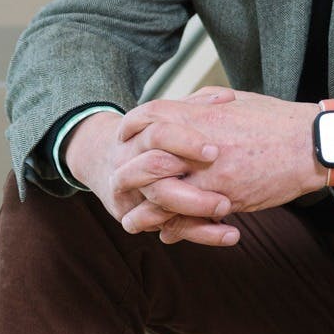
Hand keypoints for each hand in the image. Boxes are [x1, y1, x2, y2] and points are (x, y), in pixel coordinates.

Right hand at [63, 109, 237, 245]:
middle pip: (154, 168)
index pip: (158, 133)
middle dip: (189, 177)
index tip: (215, 151)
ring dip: (195, 207)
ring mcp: (129, 193)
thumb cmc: (149, 134)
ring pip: (158, 202)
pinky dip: (200, 233)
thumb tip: (228, 98)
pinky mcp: (134, 217)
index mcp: (137, 132)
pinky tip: (231, 234)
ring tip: (229, 209)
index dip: (185, 141)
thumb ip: (196, 106)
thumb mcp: (166, 116)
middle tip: (225, 190)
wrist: (102, 159)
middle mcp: (128, 162)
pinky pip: (167, 229)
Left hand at [115, 91, 323, 242]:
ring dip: (144, 210)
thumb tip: (182, 107)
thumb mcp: (235, 100)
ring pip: (160, 197)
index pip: (148, 116)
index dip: (131, 127)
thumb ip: (203, 104)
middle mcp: (199, 144)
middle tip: (121, 182)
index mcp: (201, 114)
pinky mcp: (225, 199)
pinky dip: (172, 228)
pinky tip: (167, 231)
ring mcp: (210, 174)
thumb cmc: (275, 119)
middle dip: (129, 173)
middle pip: (145, 159)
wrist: (309, 144)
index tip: (126, 137)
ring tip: (134, 218)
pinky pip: (187, 219)